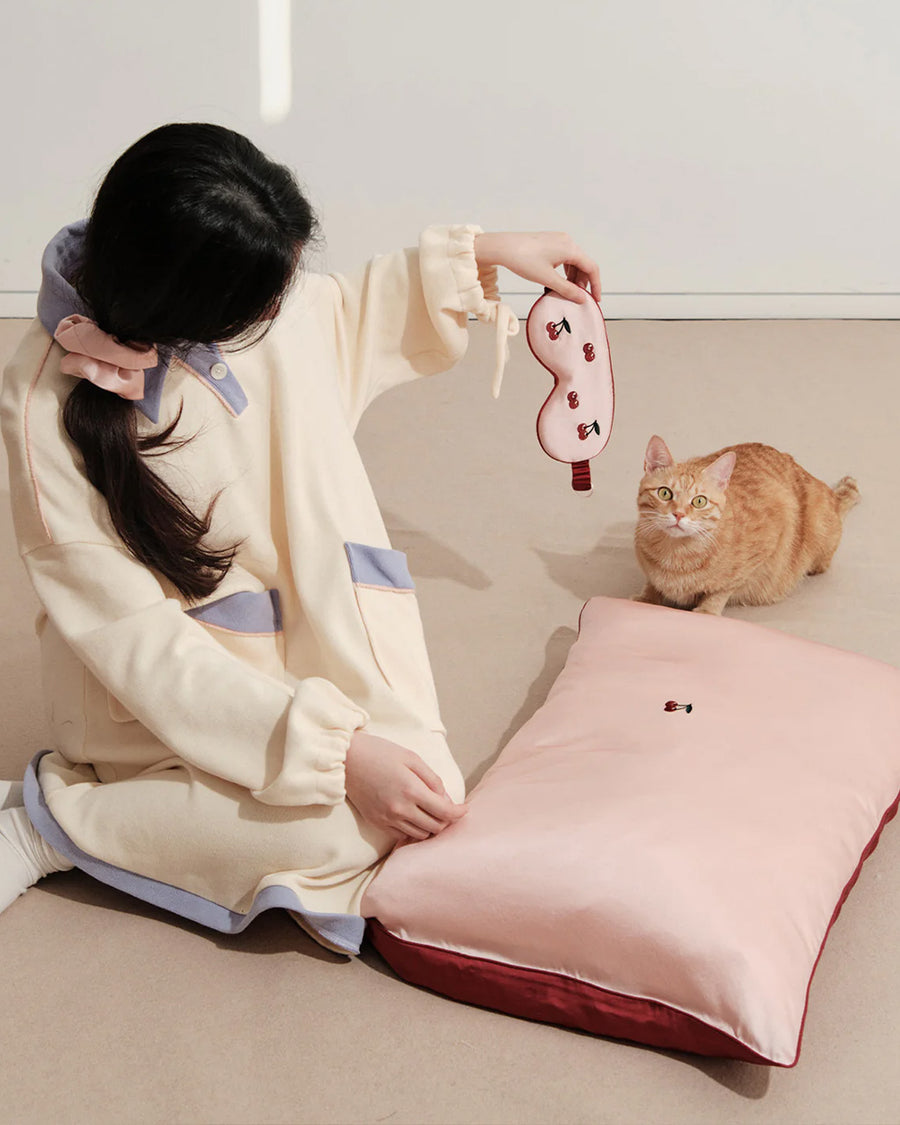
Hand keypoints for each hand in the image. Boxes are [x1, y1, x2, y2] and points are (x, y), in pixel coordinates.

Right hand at [344, 730, 466, 840]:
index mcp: (412, 790)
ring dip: (430, 826)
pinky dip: (412, 830)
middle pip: (435, 826)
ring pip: (420, 834)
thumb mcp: (412, 758)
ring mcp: (387, 819)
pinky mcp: (377, 823)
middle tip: (446, 808)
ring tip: (430, 813)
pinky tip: (413, 817)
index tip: (464, 809)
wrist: (347, 759)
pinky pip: (402, 835)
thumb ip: (432, 779)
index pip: (444, 811)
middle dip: (445, 819)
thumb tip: (445, 798)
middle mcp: (400, 809)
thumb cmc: (381, 753)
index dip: (458, 813)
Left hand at [474, 231, 600, 302]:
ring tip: (563, 292)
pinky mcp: (549, 242)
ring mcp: (558, 240)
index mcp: (570, 248)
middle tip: (576, 298)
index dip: (595, 285)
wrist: (503, 247)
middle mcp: (567, 241)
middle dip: (581, 282)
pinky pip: (562, 258)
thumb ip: (567, 290)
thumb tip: (582, 298)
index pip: (591, 268)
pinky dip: (562, 271)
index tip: (595, 300)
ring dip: (571, 278)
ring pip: (572, 262)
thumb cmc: (524, 261)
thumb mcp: (547, 279)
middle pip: (582, 264)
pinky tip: (554, 283)